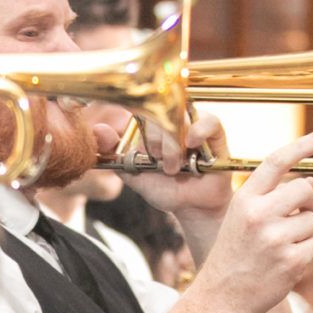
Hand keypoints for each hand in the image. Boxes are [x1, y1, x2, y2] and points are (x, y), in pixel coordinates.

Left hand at [125, 109, 237, 227]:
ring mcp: (195, 125)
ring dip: (174, 142)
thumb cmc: (164, 188)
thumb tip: (98, 129)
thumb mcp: (135, 172)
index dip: (137, 118)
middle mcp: (173, 121)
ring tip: (172, 166)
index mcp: (152, 125)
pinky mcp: (215, 134)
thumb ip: (115, 153)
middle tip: (156, 159)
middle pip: (162, 110)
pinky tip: (192, 144)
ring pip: (182, 116)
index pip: (142, 106)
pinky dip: (199, 130)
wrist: (190, 207)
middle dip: (155, 138)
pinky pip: (210, 121)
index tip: (136, 143)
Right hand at [184, 135, 312, 312]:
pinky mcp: (292, 261)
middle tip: (301, 213)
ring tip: (282, 246)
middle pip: (305, 190)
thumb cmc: (234, 255)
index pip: (276, 162)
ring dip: (306, 231)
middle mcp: (259, 215)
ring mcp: (276, 239)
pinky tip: (286, 261)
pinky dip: (308, 251)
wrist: (222, 297)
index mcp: (244, 200)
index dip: (301, 146)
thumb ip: (272, 198)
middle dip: (309, 201)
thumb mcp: (242, 218)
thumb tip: (312, 181)